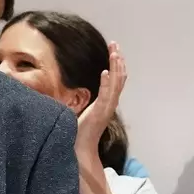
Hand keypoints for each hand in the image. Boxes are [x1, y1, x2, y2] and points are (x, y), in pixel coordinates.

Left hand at [75, 43, 126, 160]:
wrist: (80, 149)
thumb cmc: (78, 132)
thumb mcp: (82, 111)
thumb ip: (84, 101)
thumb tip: (74, 91)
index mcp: (106, 103)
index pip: (116, 80)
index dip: (116, 65)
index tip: (114, 50)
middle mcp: (110, 104)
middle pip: (119, 78)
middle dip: (118, 60)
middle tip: (115, 44)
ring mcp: (106, 108)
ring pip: (116, 84)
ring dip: (116, 67)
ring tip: (115, 53)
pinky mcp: (100, 112)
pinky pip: (106, 95)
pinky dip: (107, 83)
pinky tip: (105, 71)